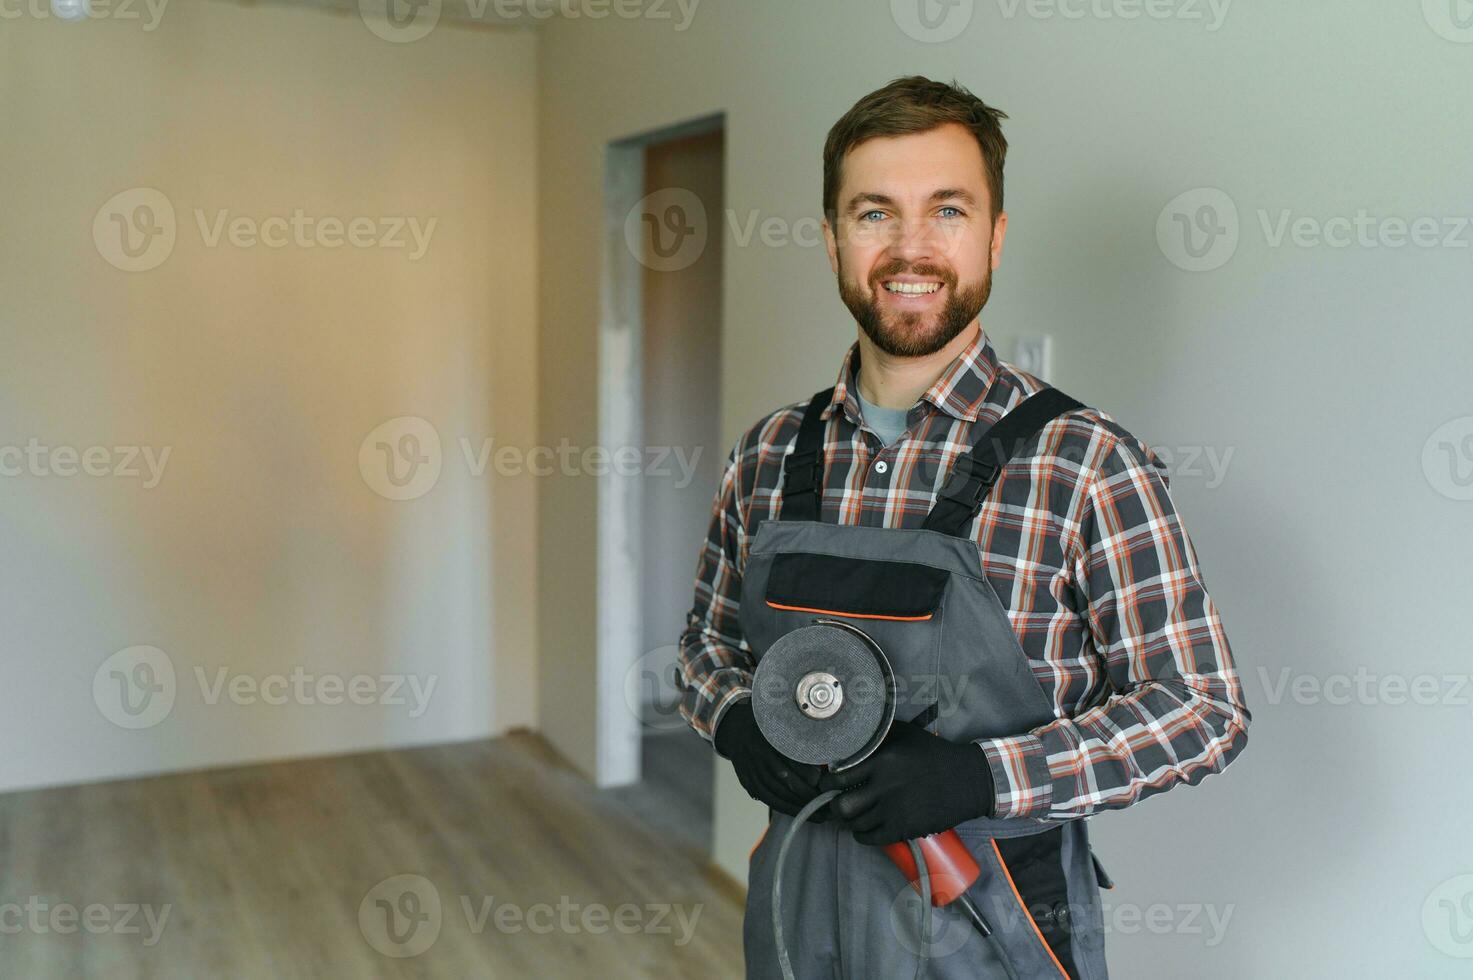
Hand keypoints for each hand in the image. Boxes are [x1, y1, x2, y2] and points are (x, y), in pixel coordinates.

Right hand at [714, 699, 831, 820]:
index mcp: (767, 738)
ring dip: (797, 805)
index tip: (819, 778)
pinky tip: (799, 812)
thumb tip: (824, 753)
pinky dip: (783, 807)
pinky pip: (766, 798)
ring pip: (775, 793)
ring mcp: (751, 770)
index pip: (787, 757)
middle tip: (825, 801)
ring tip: (817, 812)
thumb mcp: (780, 722)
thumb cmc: (766, 725)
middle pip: (782, 778)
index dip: (804, 771)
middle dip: (805, 793)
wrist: (736, 728)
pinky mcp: (748, 781)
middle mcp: (758, 755)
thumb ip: (798, 734)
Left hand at [816, 720, 994, 845]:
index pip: (837, 778)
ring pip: (855, 824)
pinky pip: (870, 839)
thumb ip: (877, 734)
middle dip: (836, 806)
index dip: (828, 783)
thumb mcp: (906, 734)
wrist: (969, 780)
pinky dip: (862, 835)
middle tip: (839, 802)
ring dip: (851, 820)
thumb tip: (849, 736)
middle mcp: (886, 787)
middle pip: (841, 807)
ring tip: (855, 813)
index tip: (829, 785)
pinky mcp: (905, 829)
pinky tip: (865, 827)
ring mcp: (896, 811)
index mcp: (883, 761)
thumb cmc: (935, 754)